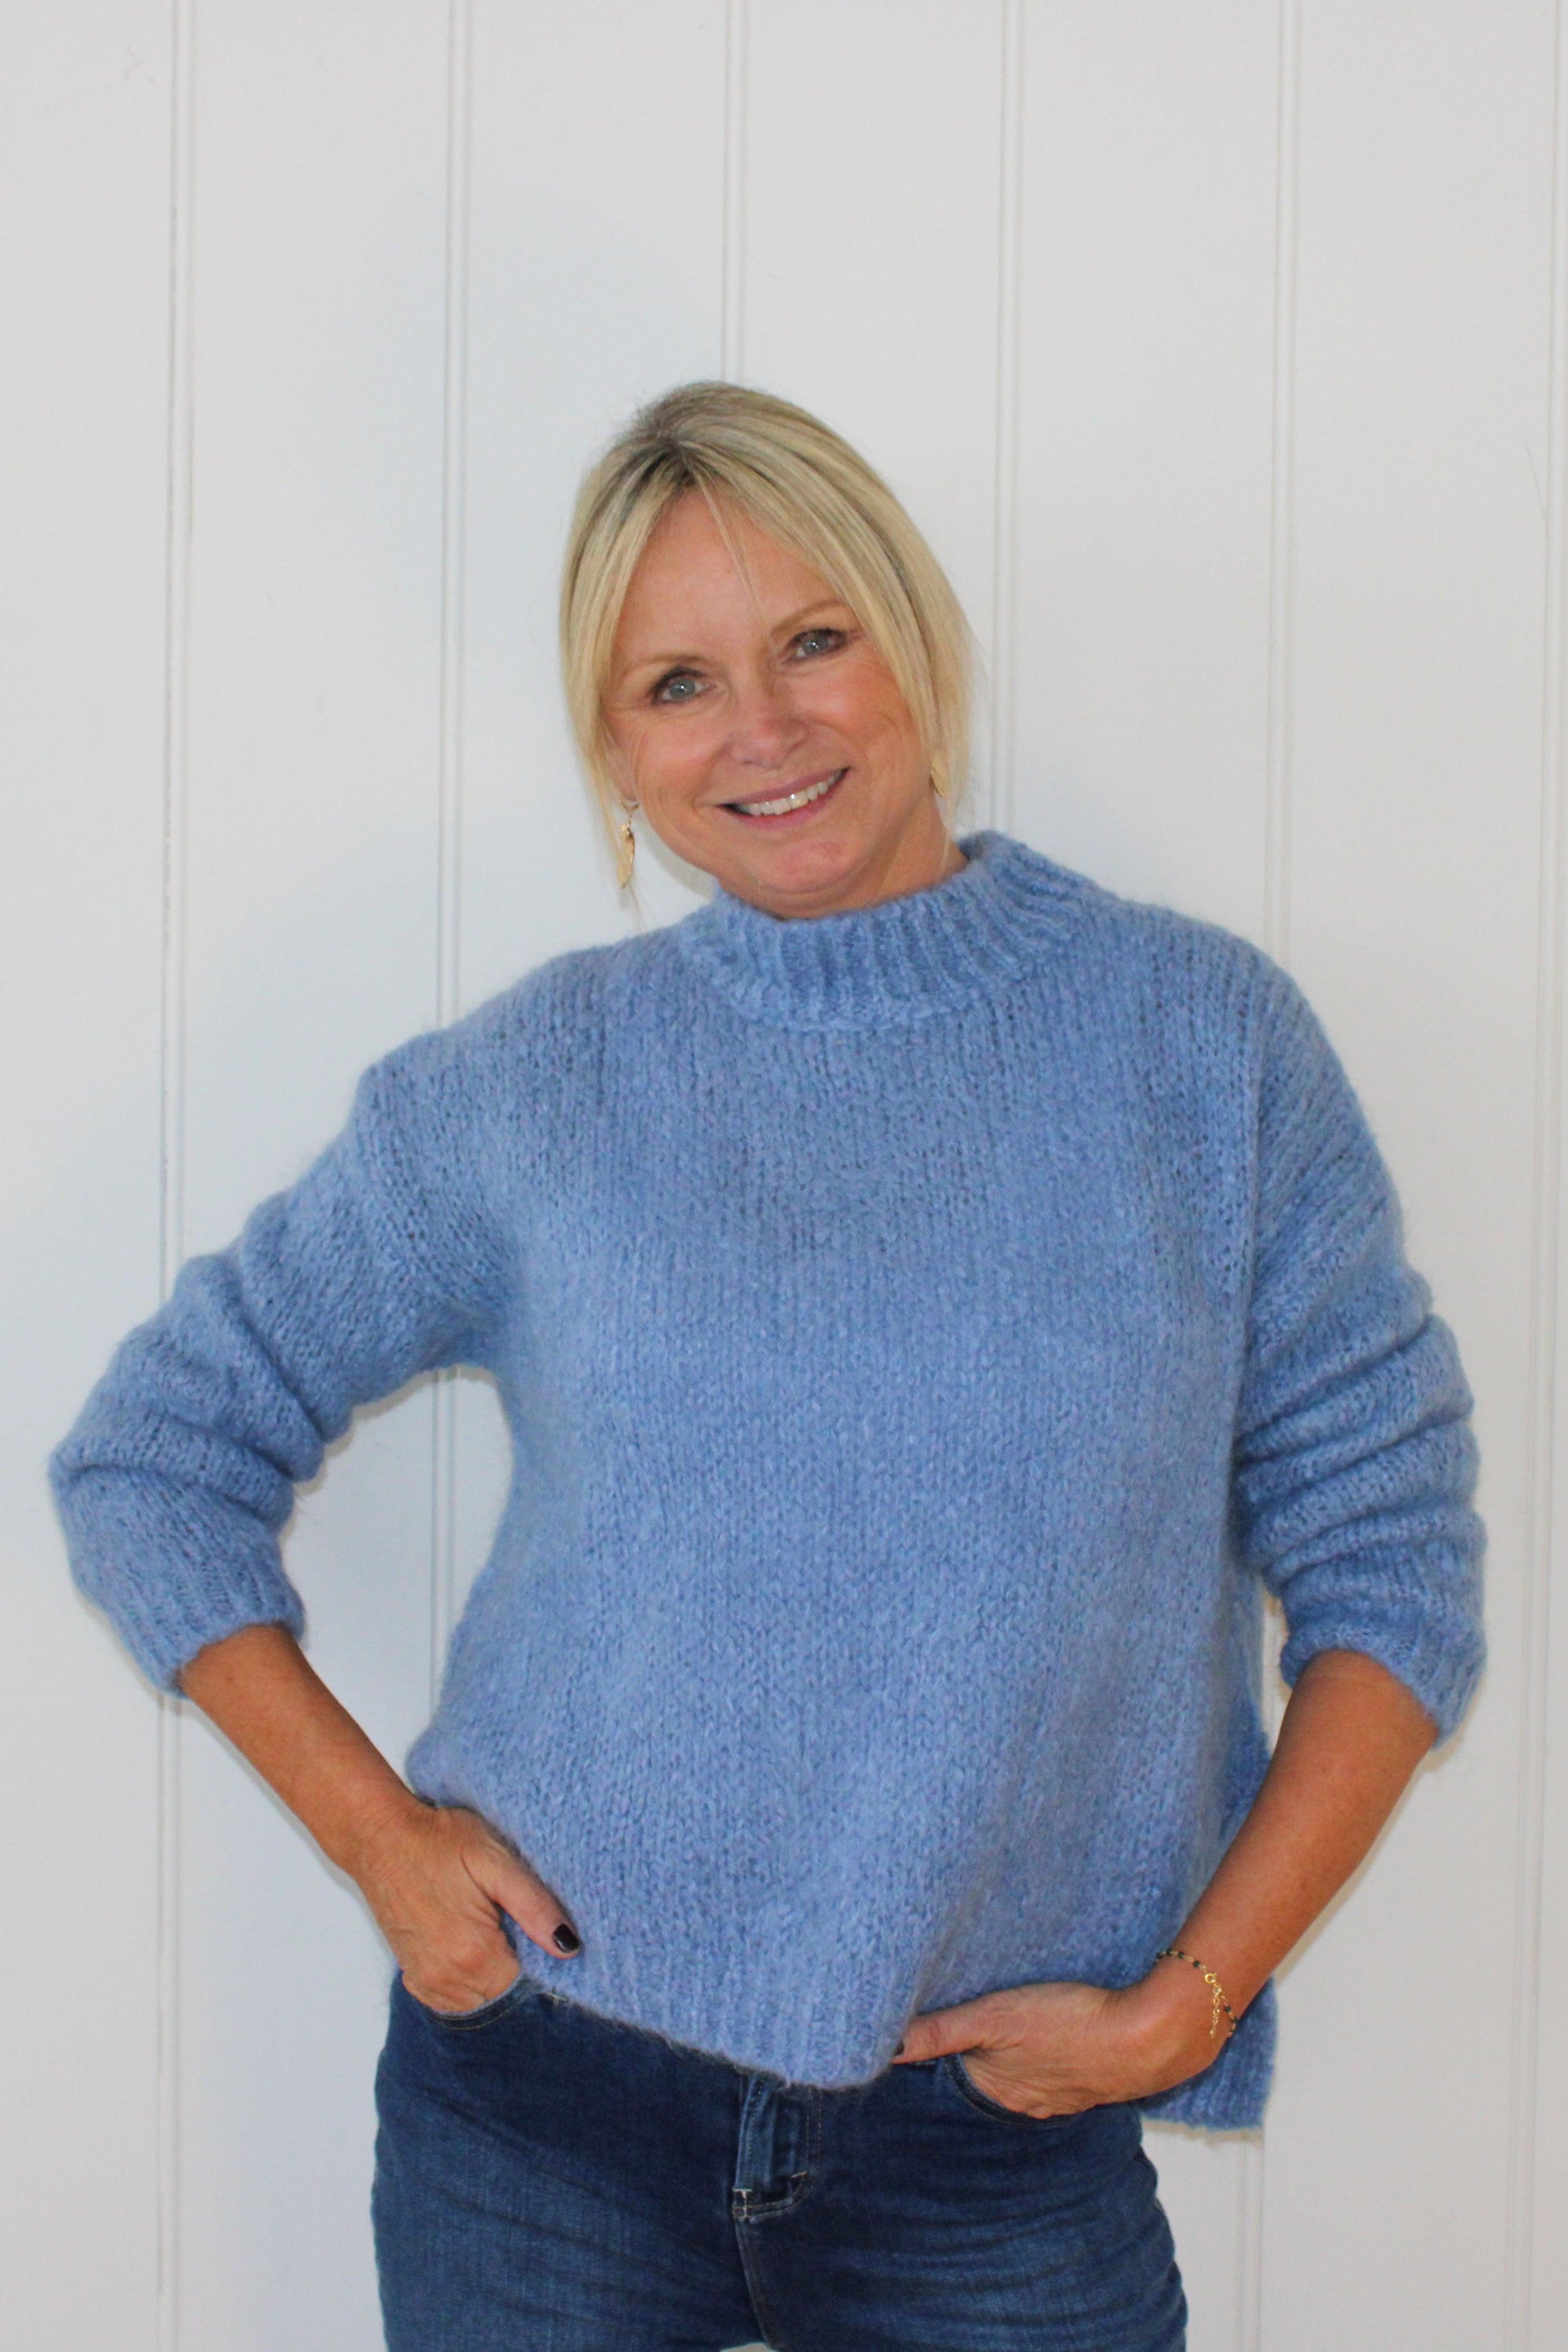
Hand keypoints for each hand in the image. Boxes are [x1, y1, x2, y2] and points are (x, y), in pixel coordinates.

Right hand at [351, 1796, 581, 2014]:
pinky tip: (473, 1945)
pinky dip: (471, 1981)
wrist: (381, 1837)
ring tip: (494, 1929)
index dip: (544, 1962)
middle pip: (504, 1995)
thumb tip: (570, 1947)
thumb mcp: (495, 1860)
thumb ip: (534, 1906)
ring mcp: (427, 1981)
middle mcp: (448, 1979)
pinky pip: (455, 1999)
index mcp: (474, 1954)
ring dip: (495, 1976)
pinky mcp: (414, 1977)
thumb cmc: (440, 1841)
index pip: (528, 1985)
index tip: (541, 1932)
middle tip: (516, 1924)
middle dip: (519, 1969)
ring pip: (481, 2000)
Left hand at [890, 1968, 1226, 2118]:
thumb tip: (886, 2047)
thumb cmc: (1069, 2024)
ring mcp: (1066, 2093)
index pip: (956, 2077)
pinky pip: (1060, 2069)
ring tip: (1007, 2027)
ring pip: (1026, 2075)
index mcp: (1001, 2094)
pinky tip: (1053, 2032)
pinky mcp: (1095, 2076)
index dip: (942, 2055)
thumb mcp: (995, 2018)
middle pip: (991, 2079)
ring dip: (1015, 2056)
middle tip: (965, 2026)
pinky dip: (1049, 2054)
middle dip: (977, 2058)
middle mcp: (1030, 2104)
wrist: (1151, 2035)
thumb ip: (941, 2031)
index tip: (928, 2034)